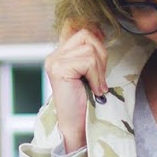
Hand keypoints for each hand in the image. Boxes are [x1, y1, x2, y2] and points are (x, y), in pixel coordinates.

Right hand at [45, 22, 106, 154]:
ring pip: (89, 49)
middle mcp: (54, 55)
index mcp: (60, 54)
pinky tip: (94, 90)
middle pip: (87, 34)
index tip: (102, 60)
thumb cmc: (87, 103)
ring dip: (100, 70)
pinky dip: (96, 77)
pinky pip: (88, 61)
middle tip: (100, 79)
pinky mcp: (59, 69)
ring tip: (97, 87)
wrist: (78, 127)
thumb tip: (100, 30)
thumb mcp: (91, 72)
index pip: (80, 29)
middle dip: (101, 55)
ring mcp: (54, 61)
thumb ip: (91, 53)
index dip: (96, 38)